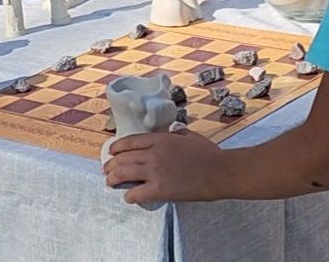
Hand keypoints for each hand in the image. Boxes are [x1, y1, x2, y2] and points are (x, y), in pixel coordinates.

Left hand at [104, 131, 229, 204]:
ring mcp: (156, 171)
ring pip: (124, 173)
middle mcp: (154, 153)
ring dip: (114, 179)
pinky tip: (129, 197)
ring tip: (110, 183)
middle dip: (111, 165)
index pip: (130, 141)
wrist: (221, 171)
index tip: (111, 152)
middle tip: (107, 171)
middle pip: (123, 158)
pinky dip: (129, 195)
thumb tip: (173, 131)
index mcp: (161, 139)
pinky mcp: (160, 189)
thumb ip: (178, 133)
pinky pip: (136, 193)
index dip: (117, 148)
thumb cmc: (210, 154)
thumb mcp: (191, 136)